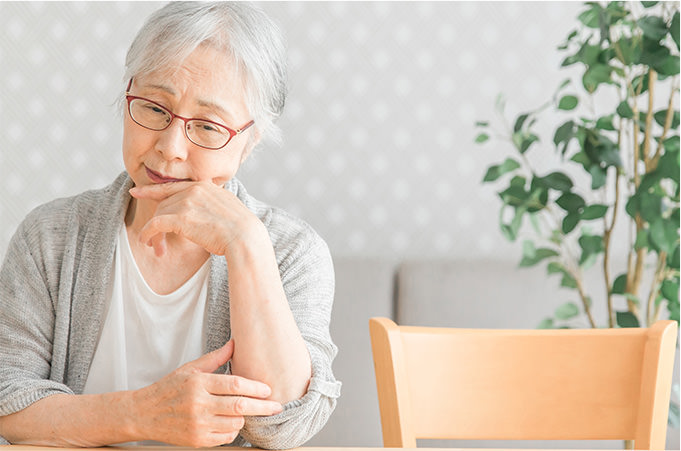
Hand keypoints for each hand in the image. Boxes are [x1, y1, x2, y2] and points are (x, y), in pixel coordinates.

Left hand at [129, 181, 264, 256]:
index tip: (138, 191)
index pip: (173, 186)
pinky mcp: (181, 217)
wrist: (245, 237)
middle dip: (155, 219)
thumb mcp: (227, 208)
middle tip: (151, 237)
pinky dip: (148, 233)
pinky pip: (155, 223)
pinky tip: (147, 241)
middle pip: (164, 202)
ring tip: (152, 246)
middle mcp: (194, 189)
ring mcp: (187, 202)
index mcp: (204, 185)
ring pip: (159, 213)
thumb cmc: (241, 229)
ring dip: (153, 231)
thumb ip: (212, 203)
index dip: (153, 190)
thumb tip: (205, 211)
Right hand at [132, 340, 282, 446]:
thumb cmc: (169, 388)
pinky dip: (234, 430)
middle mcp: (199, 404)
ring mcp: (197, 424)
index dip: (256, 387)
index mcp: (199, 383)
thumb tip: (235, 343)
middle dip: (263, 407)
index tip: (268, 390)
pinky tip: (232, 422)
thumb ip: (216, 358)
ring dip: (247, 418)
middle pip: (240, 406)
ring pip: (235, 423)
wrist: (143, 413)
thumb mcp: (191, 368)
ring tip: (248, 412)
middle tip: (277, 406)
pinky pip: (226, 437)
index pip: (235, 385)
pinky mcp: (196, 440)